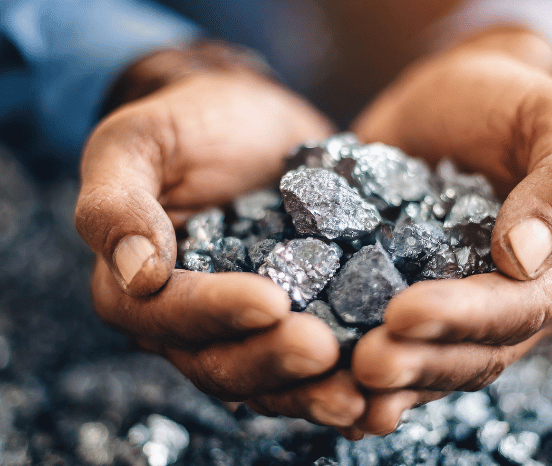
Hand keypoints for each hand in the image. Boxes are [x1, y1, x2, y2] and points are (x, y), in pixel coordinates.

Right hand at [74, 46, 366, 419]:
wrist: (249, 120)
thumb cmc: (186, 125)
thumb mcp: (136, 143)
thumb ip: (117, 202)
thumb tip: (138, 274)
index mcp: (139, 289)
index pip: (169, 315)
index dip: (216, 314)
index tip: (271, 301)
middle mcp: (192, 322)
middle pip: (222, 363)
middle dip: (274, 362)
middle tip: (324, 351)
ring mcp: (248, 325)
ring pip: (272, 376)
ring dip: (313, 390)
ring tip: (362, 394)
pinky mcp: (299, 315)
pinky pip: (316, 356)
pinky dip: (346, 372)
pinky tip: (383, 384)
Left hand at [344, 29, 551, 435]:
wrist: (445, 103)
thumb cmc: (504, 100)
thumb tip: (526, 257)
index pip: (518, 308)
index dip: (463, 318)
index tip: (404, 314)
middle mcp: (513, 303)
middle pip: (470, 351)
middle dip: (418, 362)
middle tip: (365, 364)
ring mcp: (458, 309)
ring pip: (429, 361)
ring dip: (389, 381)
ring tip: (343, 384)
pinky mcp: (408, 299)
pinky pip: (392, 342)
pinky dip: (361, 367)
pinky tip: (330, 385)